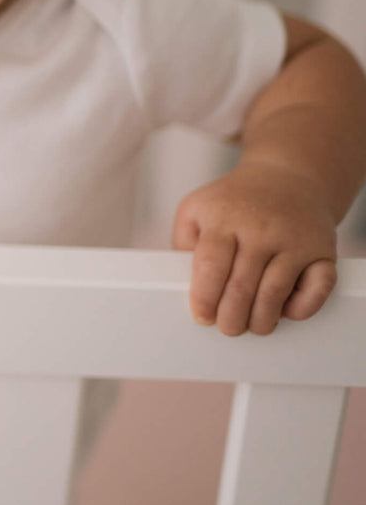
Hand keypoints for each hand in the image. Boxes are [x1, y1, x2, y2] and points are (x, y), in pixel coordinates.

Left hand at [171, 160, 337, 335]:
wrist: (286, 176)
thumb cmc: (233, 201)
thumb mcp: (196, 208)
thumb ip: (183, 242)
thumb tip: (181, 281)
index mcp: (223, 218)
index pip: (210, 265)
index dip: (204, 297)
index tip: (202, 316)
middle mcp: (260, 229)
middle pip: (242, 286)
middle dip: (231, 317)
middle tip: (227, 328)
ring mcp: (293, 240)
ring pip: (275, 293)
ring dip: (261, 320)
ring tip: (252, 326)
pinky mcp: (322, 250)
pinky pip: (318, 288)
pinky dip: (302, 308)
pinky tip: (287, 311)